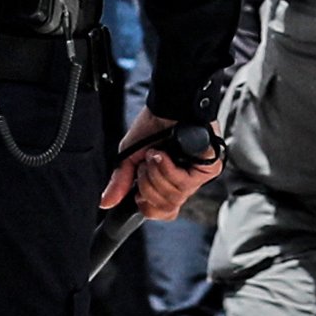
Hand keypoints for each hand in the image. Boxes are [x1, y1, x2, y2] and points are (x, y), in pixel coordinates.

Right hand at [99, 107, 223, 221]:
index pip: (162, 212)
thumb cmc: (153, 125)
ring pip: (174, 196)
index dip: (147, 204)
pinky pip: (185, 183)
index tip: (138, 190)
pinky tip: (165, 154)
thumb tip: (105, 202)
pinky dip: (168, 169)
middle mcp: (184, 182)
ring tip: (155, 153)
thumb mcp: (130, 155)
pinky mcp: (209, 168)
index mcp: (168, 181)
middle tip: (146, 162)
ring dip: (157, 173)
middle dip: (148, 184)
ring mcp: (197, 176)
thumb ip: (120, 181)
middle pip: (166, 207)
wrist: (167, 103)